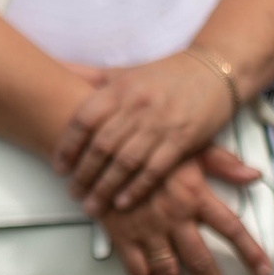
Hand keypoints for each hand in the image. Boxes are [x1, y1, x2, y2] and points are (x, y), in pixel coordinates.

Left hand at [56, 51, 241, 215]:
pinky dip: (136, 188)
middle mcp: (138, 105)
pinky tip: (123, 201)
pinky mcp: (183, 139)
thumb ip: (93, 75)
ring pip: (125, 161)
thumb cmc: (170, 74)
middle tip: (73, 192)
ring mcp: (160, 123)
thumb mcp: (128, 71)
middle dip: (84, 173)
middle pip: (101, 145)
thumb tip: (60, 70)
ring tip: (93, 204)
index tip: (59, 166)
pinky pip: (154, 169)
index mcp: (121, 88)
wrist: (215, 71)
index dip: (68, 145)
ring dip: (106, 187)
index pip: (84, 119)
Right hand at [97, 153, 273, 274]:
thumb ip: (225, 164)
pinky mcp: (124, 235)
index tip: (264, 272)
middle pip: (201, 260)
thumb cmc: (151, 145)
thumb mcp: (192, 147)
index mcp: (195, 195)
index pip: (231, 228)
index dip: (250, 251)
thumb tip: (255, 176)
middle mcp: (175, 217)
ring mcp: (148, 229)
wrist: (105, 145)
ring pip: (168, 272)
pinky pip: (136, 269)